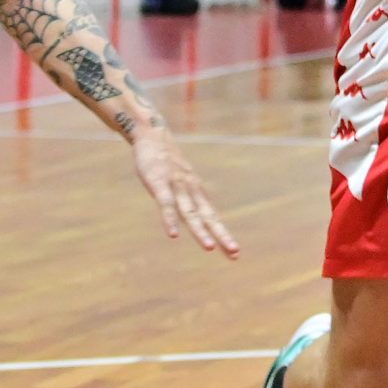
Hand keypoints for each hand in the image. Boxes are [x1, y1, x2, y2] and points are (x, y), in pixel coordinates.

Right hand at [130, 134, 240, 256]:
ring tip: (209, 248)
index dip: (223, 236)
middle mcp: (191, 190)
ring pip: (189, 212)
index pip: (213, 218)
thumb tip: (194, 214)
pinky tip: (173, 235)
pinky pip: (165, 204)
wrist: (152, 133)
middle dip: (221, 236)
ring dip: (200, 231)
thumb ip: (187, 198)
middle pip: (208, 217)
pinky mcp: (159, 182)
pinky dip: (170, 220)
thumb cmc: (166, 161)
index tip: (235, 254)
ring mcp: (176, 186)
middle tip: (235, 253)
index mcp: (197, 192)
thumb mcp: (181, 180)